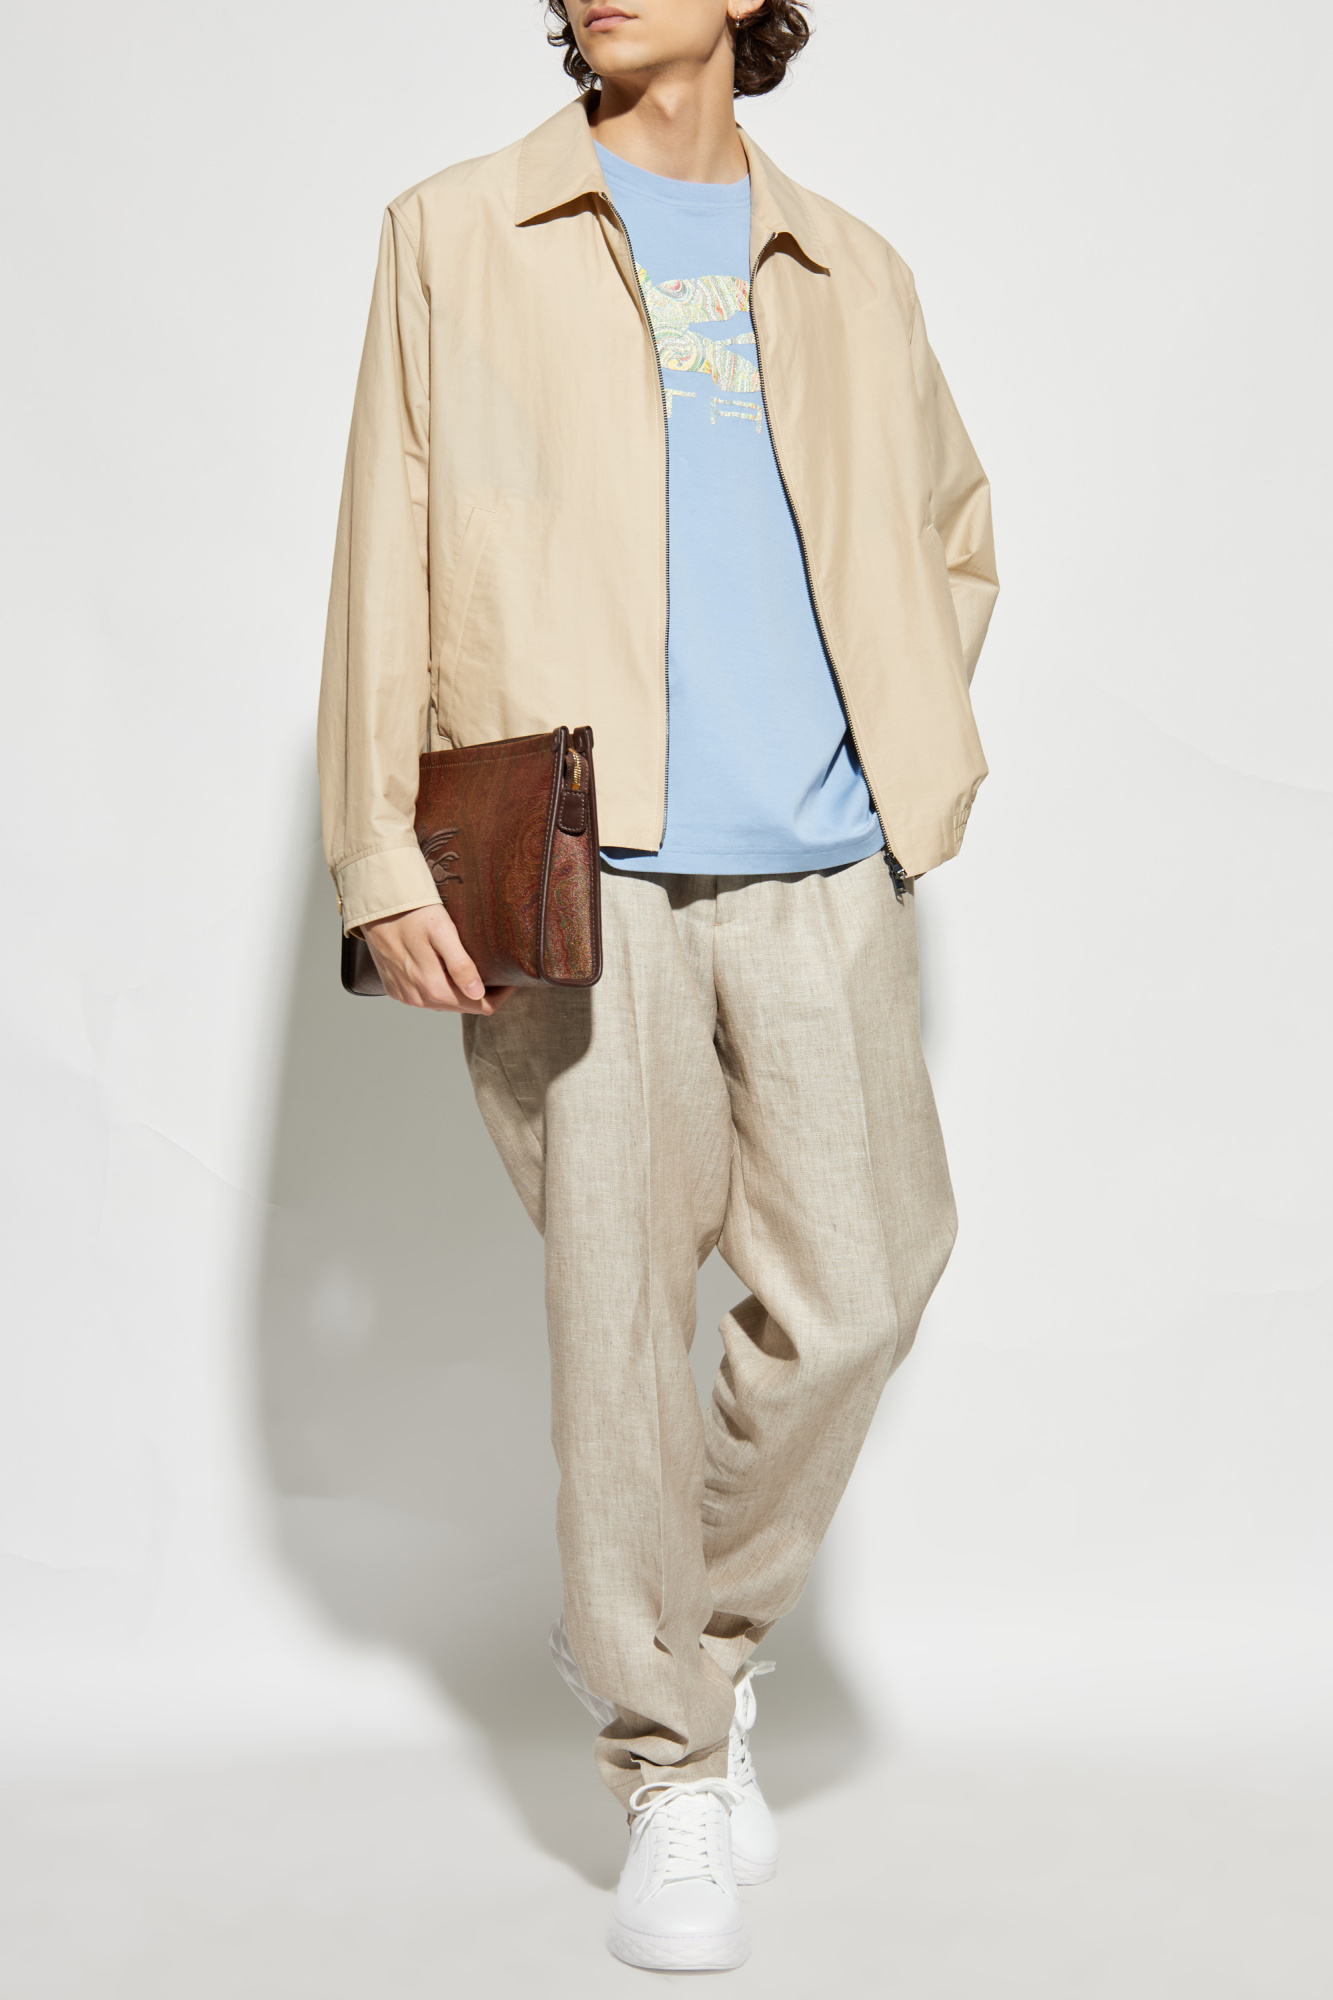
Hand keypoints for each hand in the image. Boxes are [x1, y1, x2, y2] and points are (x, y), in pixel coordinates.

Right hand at [361, 904, 513, 1014]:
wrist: (376, 907)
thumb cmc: (413, 913)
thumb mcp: (442, 932)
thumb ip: (460, 964)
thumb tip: (478, 993)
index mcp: (434, 987)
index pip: (480, 1007)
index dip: (499, 995)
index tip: (508, 978)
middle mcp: (418, 998)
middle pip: (463, 1007)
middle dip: (481, 993)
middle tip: (493, 970)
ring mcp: (406, 996)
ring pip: (444, 1005)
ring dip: (459, 992)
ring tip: (470, 970)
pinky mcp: (396, 990)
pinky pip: (425, 998)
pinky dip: (439, 989)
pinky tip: (443, 971)